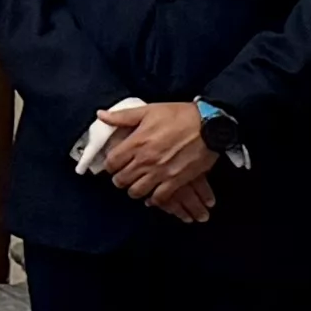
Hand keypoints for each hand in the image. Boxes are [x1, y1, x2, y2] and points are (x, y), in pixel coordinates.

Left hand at [89, 98, 219, 222]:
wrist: (210, 125)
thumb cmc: (179, 115)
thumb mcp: (149, 110)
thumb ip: (122, 116)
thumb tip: (100, 115)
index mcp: (136, 142)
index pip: (111, 162)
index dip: (110, 165)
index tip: (114, 164)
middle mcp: (145, 160)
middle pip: (121, 180)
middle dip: (120, 179)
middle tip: (125, 176)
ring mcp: (161, 172)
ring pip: (137, 192)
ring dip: (134, 190)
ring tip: (137, 184)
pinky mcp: (177, 181)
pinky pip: (159, 198)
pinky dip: (154, 199)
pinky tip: (153, 194)